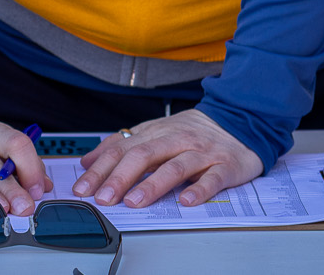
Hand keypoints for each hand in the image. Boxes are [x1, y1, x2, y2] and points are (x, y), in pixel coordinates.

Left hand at [73, 109, 260, 207]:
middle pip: (144, 155)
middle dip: (120, 178)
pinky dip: (199, 190)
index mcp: (156, 132)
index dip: (101, 168)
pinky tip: (186, 201)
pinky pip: (212, 178)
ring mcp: (201, 153)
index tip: (83, 188)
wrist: (240, 121)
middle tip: (103, 198)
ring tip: (135, 201)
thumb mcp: (155, 132)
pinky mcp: (225, 166)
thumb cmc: (193, 133)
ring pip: (175, 167)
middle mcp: (176, 140)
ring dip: (153, 185)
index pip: (123, 148)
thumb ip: (123, 145)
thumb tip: (89, 160)